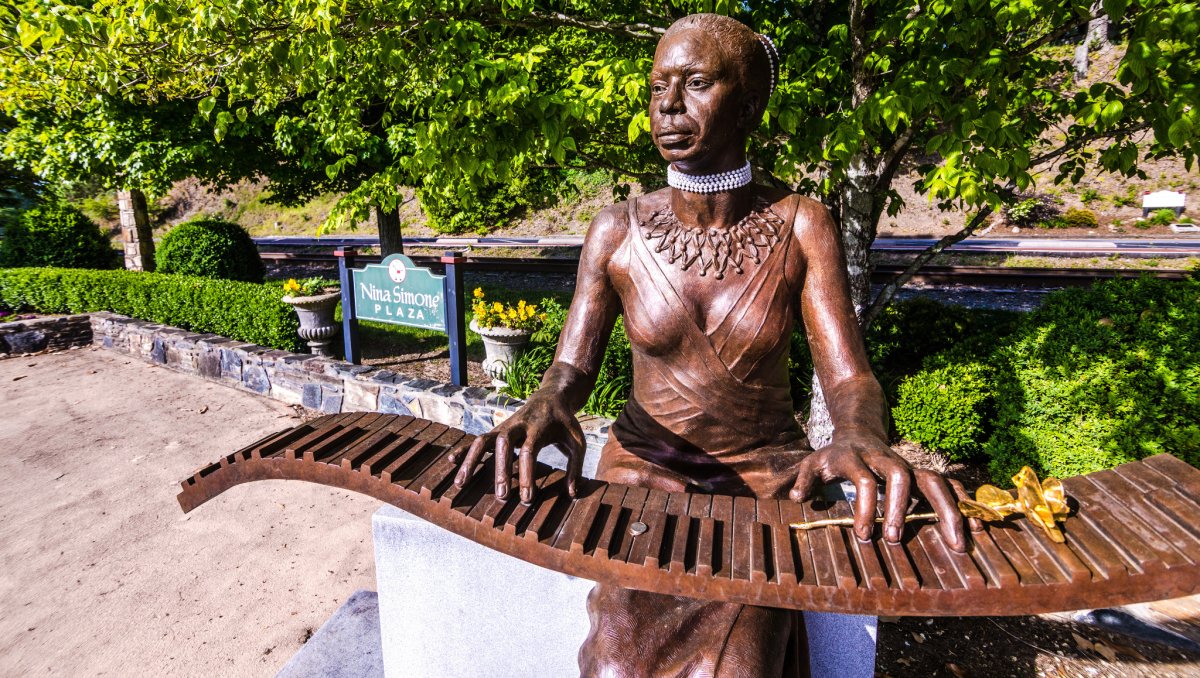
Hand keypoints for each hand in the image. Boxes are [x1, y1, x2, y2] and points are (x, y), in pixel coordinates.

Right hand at [449, 393, 585, 504]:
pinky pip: (477, 439)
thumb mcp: (577, 441)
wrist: (551, 396)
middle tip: (501, 496)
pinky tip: (452, 462)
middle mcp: (518, 425)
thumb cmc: (564, 423)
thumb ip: (576, 467)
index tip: (526, 498)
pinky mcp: (496, 430)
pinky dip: (464, 450)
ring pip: (483, 440)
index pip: (530, 451)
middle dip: (500, 470)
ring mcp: (504, 427)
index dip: (526, 474)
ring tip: (460, 484)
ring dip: (470, 461)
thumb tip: (572, 494)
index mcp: (539, 428)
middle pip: (503, 444)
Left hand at [788, 429, 967, 551]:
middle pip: (901, 476)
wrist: (858, 432)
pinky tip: (976, 527)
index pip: (864, 480)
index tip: (864, 535)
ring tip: (959, 543)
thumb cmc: (833, 457)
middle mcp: (886, 459)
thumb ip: (803, 479)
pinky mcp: (922, 473)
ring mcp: (908, 465)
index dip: (864, 507)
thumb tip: (796, 497)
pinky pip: (949, 485)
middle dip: (902, 508)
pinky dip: (964, 503)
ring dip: (947, 510)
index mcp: (856, 458)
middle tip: (896, 539)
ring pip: (933, 481)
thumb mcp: (812, 463)